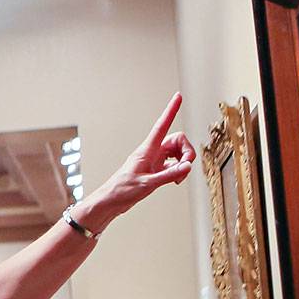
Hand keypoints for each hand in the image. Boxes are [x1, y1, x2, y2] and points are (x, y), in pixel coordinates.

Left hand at [82, 93, 196, 231]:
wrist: (111, 201)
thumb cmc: (122, 190)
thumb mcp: (148, 183)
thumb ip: (169, 174)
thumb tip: (187, 166)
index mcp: (147, 150)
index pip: (162, 125)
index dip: (171, 110)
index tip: (178, 96)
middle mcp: (152, 152)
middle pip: (178, 140)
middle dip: (187, 152)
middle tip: (185, 167)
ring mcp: (155, 160)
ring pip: (178, 152)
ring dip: (183, 163)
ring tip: (177, 178)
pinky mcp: (156, 169)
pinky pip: (174, 164)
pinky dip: (179, 170)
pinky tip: (174, 180)